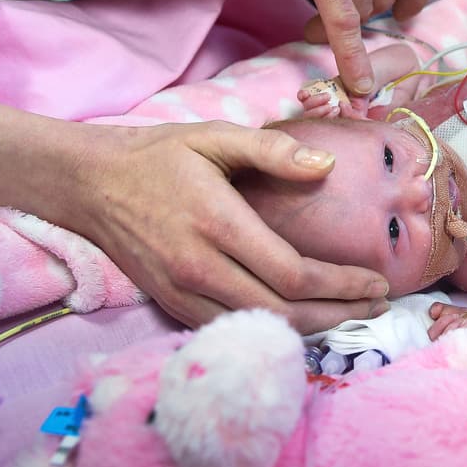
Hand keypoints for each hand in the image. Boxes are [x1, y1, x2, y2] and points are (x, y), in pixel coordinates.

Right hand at [67, 121, 389, 331]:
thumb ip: (272, 150)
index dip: (342, 286)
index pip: (293, 274)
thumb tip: (326, 168)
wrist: (90, 185)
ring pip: (257, 328)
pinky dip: (270, 331)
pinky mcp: (171, 304)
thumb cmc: (159, 156)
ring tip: (350, 315)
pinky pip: (229, 330)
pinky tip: (299, 320)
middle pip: (283, 311)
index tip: (376, 280)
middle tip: (376, 303)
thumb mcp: (215, 136)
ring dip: (310, 329)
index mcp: (219, 224)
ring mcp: (182, 292)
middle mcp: (200, 268)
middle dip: (338, 314)